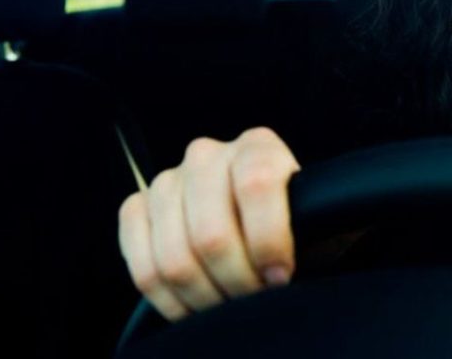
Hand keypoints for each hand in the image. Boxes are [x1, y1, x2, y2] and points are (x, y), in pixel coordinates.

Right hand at [118, 127, 299, 320]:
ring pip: (175, 257)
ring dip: (204, 296)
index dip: (269, 240)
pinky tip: (196, 305)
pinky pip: (142, 266)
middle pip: (211, 233)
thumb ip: (309, 228)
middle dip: (236, 281)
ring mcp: (168, 180)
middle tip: (254, 299)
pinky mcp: (137, 207)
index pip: (257, 184)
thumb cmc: (293, 222)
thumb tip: (283, 268)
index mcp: (257, 147)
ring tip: (229, 305)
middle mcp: (207, 155)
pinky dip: (169, 299)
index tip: (281, 276)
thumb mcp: (314, 217)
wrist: (258, 218)